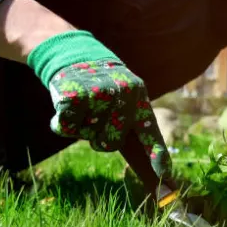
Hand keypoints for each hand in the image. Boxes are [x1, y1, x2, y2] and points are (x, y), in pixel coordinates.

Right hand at [28, 31, 171, 177]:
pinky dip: (61, 123)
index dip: (157, 154)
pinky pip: (67, 128)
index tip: (165, 174)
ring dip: (81, 127)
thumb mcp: (124, 94)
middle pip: (111, 143)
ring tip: (83, 105)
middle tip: (95, 117)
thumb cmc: (102, 85)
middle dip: (100, 139)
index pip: (149, 131)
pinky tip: (66, 103)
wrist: (74, 53)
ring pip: (87, 136)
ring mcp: (97, 95)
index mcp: (138, 97)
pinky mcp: (73, 96)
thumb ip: (132, 122)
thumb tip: (143, 161)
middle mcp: (121, 95)